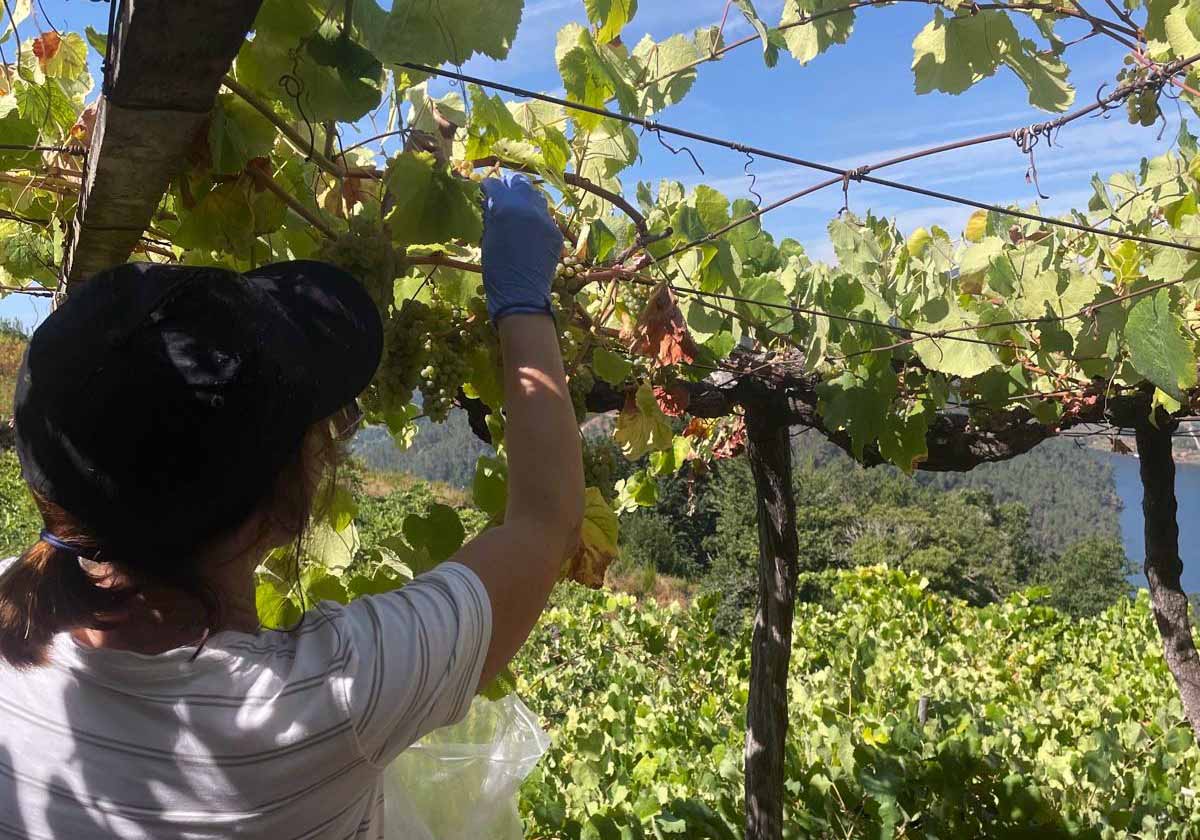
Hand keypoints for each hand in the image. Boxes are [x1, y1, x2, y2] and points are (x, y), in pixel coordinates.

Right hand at [480, 174, 562, 323]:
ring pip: (536, 197)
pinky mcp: (555, 232)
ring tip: (516, 206)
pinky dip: (535, 216)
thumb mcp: (487, 238)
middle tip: (502, 192)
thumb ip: (490, 215)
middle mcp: (529, 208)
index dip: (488, 186)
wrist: (521, 294)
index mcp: (507, 209)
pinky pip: (545, 216)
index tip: (485, 188)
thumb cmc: (496, 269)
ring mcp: (546, 220)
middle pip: (520, 183)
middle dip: (509, 185)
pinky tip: (528, 224)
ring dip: (525, 197)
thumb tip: (490, 200)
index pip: (496, 185)